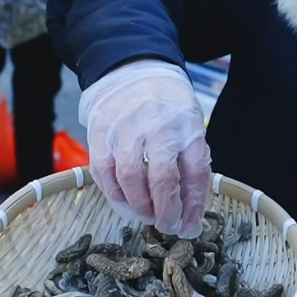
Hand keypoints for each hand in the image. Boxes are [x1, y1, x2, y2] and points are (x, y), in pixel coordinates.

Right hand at [79, 61, 210, 236]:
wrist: (133, 68)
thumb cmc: (167, 107)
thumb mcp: (190, 126)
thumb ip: (191, 165)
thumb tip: (190, 217)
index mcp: (188, 126)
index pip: (195, 173)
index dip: (192, 207)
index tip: (189, 227)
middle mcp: (158, 126)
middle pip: (163, 178)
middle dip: (165, 212)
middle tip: (167, 227)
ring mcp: (127, 126)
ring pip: (130, 176)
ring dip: (138, 205)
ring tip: (145, 215)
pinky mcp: (101, 129)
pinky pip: (102, 170)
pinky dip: (113, 192)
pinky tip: (123, 201)